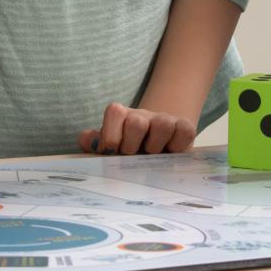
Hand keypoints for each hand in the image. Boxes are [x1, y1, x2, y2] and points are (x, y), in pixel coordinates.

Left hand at [77, 104, 196, 155]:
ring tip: (152, 158)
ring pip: (162, 124)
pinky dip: (178, 146)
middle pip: (136, 122)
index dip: (111, 134)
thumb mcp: (111, 148)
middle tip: (132, 157)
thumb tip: (86, 139)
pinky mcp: (184, 127)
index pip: (115, 112)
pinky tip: (170, 155)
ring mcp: (164, 120)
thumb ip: (94, 144)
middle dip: (132, 146)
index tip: (111, 152)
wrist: (159, 148)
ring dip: (155, 147)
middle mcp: (143, 116)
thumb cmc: (130, 150)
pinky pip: (184, 132)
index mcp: (122, 118)